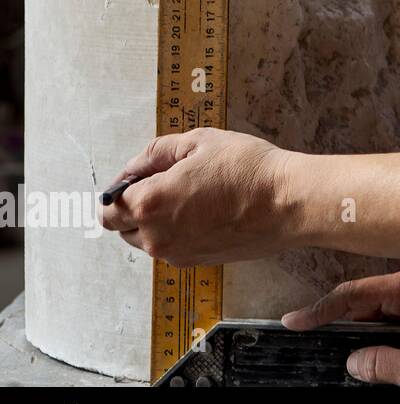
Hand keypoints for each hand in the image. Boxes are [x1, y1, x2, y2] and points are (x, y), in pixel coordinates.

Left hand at [100, 127, 292, 264]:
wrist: (288, 202)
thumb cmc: (248, 168)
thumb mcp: (200, 141)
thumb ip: (156, 152)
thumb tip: (135, 167)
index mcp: (149, 203)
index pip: (108, 206)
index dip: (120, 188)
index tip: (141, 176)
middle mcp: (156, 236)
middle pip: (121, 229)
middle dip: (133, 208)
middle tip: (166, 185)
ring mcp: (177, 253)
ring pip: (147, 241)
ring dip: (156, 222)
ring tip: (192, 198)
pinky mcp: (198, 262)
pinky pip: (173, 248)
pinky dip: (178, 233)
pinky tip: (206, 212)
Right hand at [282, 263, 399, 385]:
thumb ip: (381, 364)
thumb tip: (352, 362)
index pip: (354, 295)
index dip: (319, 309)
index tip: (293, 321)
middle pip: (360, 299)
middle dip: (333, 318)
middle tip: (304, 336)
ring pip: (372, 309)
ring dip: (354, 328)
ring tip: (327, 342)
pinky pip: (388, 316)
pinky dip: (372, 332)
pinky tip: (361, 348)